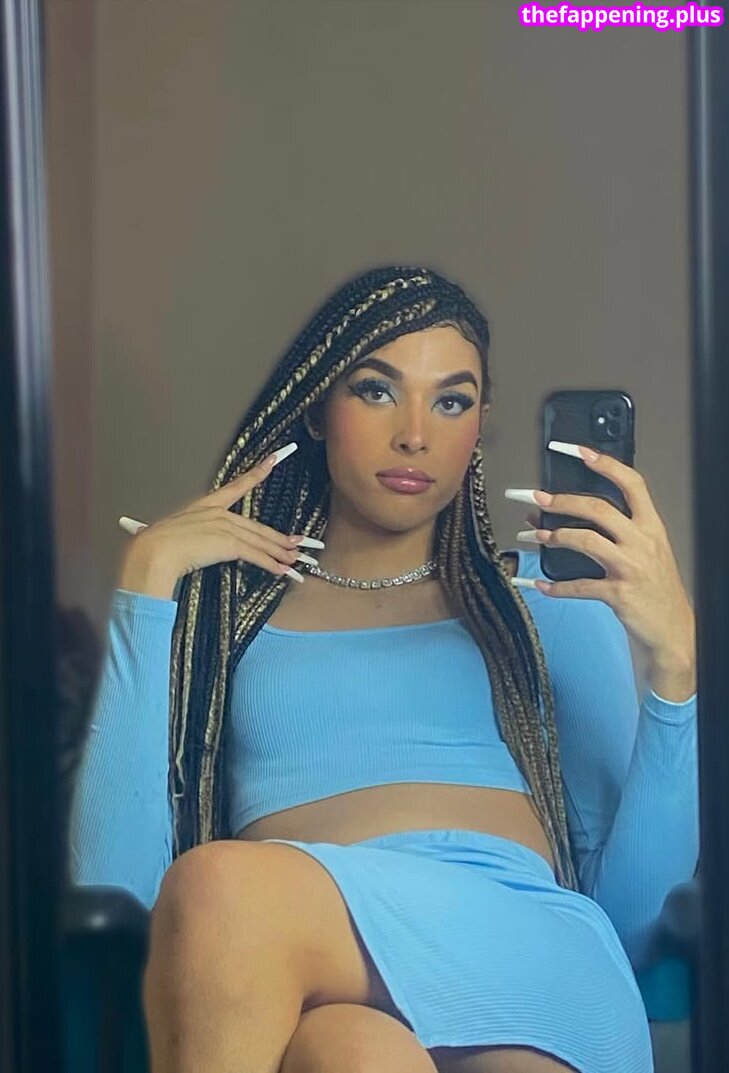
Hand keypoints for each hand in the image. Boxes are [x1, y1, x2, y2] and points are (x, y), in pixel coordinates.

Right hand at [119, 443, 322, 594]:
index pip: (237, 486)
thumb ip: (186, 537)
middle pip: (256, 527)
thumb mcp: (173, 535)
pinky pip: (256, 555)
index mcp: (205, 506)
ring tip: (296, 560)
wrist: (153, 552)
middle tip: (300, 542)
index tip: (273, 460)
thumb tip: (187, 546)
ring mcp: (225, 527)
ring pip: (260, 541)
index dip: (257, 472)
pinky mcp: (228, 544)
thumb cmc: (155, 545)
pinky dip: (271, 564)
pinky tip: (282, 570)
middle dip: (280, 538)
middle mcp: (218, 514)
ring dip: (280, 553)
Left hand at [513, 444, 694, 671]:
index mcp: (651, 527)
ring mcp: (630, 568)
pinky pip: (579, 585)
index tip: (578, 451)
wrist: (673, 629)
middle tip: (537, 498)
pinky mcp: (618, 594)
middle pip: (598, 508)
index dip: (605, 464)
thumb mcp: (645, 552)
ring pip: (585, 540)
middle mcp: (642, 542)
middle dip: (563, 500)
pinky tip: (540, 583)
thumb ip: (612, 533)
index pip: (631, 484)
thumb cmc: (654, 588)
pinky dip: (555, 585)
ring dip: (554, 536)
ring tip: (534, 535)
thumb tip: (562, 516)